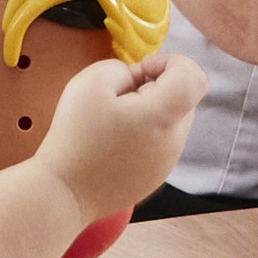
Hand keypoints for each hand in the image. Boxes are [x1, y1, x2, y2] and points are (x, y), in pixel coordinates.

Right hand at [41, 52, 205, 220]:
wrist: (63, 193)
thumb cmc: (76, 136)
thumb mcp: (91, 82)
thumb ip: (123, 69)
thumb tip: (139, 79)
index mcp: (163, 116)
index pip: (194, 76)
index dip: (171, 63)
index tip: (141, 72)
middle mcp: (174, 141)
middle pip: (183, 98)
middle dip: (156, 88)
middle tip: (119, 97)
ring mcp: (167, 163)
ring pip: (171, 121)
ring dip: (149, 112)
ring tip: (113, 123)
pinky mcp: (156, 177)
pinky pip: (160, 144)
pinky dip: (144, 135)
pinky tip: (114, 144)